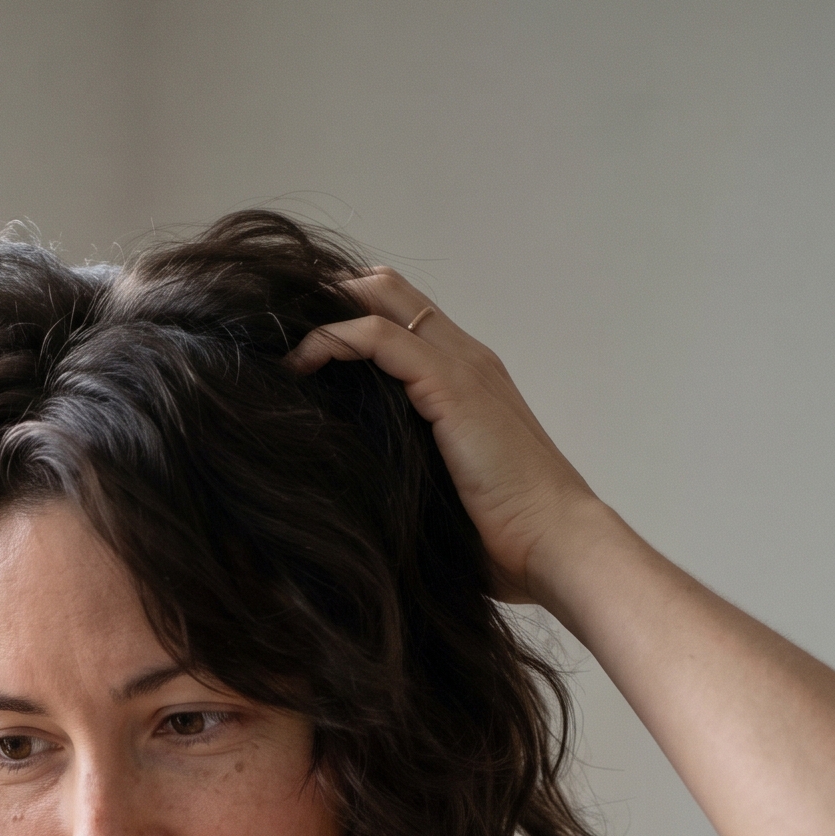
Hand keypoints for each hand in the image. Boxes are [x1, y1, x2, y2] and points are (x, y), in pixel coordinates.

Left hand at [287, 269, 600, 605]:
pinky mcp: (452, 386)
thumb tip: (353, 491)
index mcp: (468, 380)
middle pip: (391, 291)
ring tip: (279, 346)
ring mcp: (462, 367)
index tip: (299, 351)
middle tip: (279, 332)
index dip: (350, 318)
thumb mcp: (443, 494)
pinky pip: (381, 338)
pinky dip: (335, 339)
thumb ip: (410, 473)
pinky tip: (300, 363)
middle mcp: (467, 359)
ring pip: (383, 298)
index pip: (405, 319)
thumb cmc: (505, 539)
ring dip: (324, 312)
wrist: (555, 544)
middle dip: (330, 299)